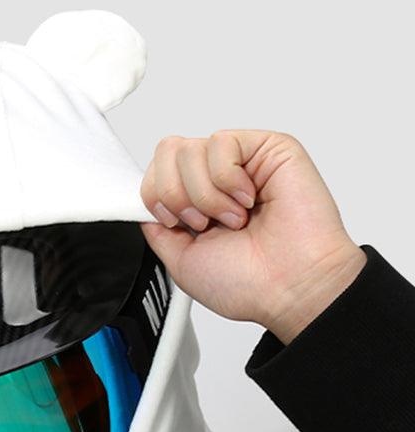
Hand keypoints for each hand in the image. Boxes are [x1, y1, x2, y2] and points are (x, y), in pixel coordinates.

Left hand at [139, 129, 367, 343]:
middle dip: (176, 195)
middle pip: (166, 152)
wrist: (289, 288)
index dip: (154, 198)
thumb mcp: (179, 260)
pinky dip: (228, 180)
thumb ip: (155, 227)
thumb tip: (141, 200)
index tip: (175, 225)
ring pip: (189, 149)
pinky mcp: (267, 148)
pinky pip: (221, 142)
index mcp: (195, 204)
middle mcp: (215, 180)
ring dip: (205, 195)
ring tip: (234, 218)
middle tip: (204, 224)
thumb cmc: (248, 283)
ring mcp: (240, 162)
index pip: (154, 173)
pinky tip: (248, 201)